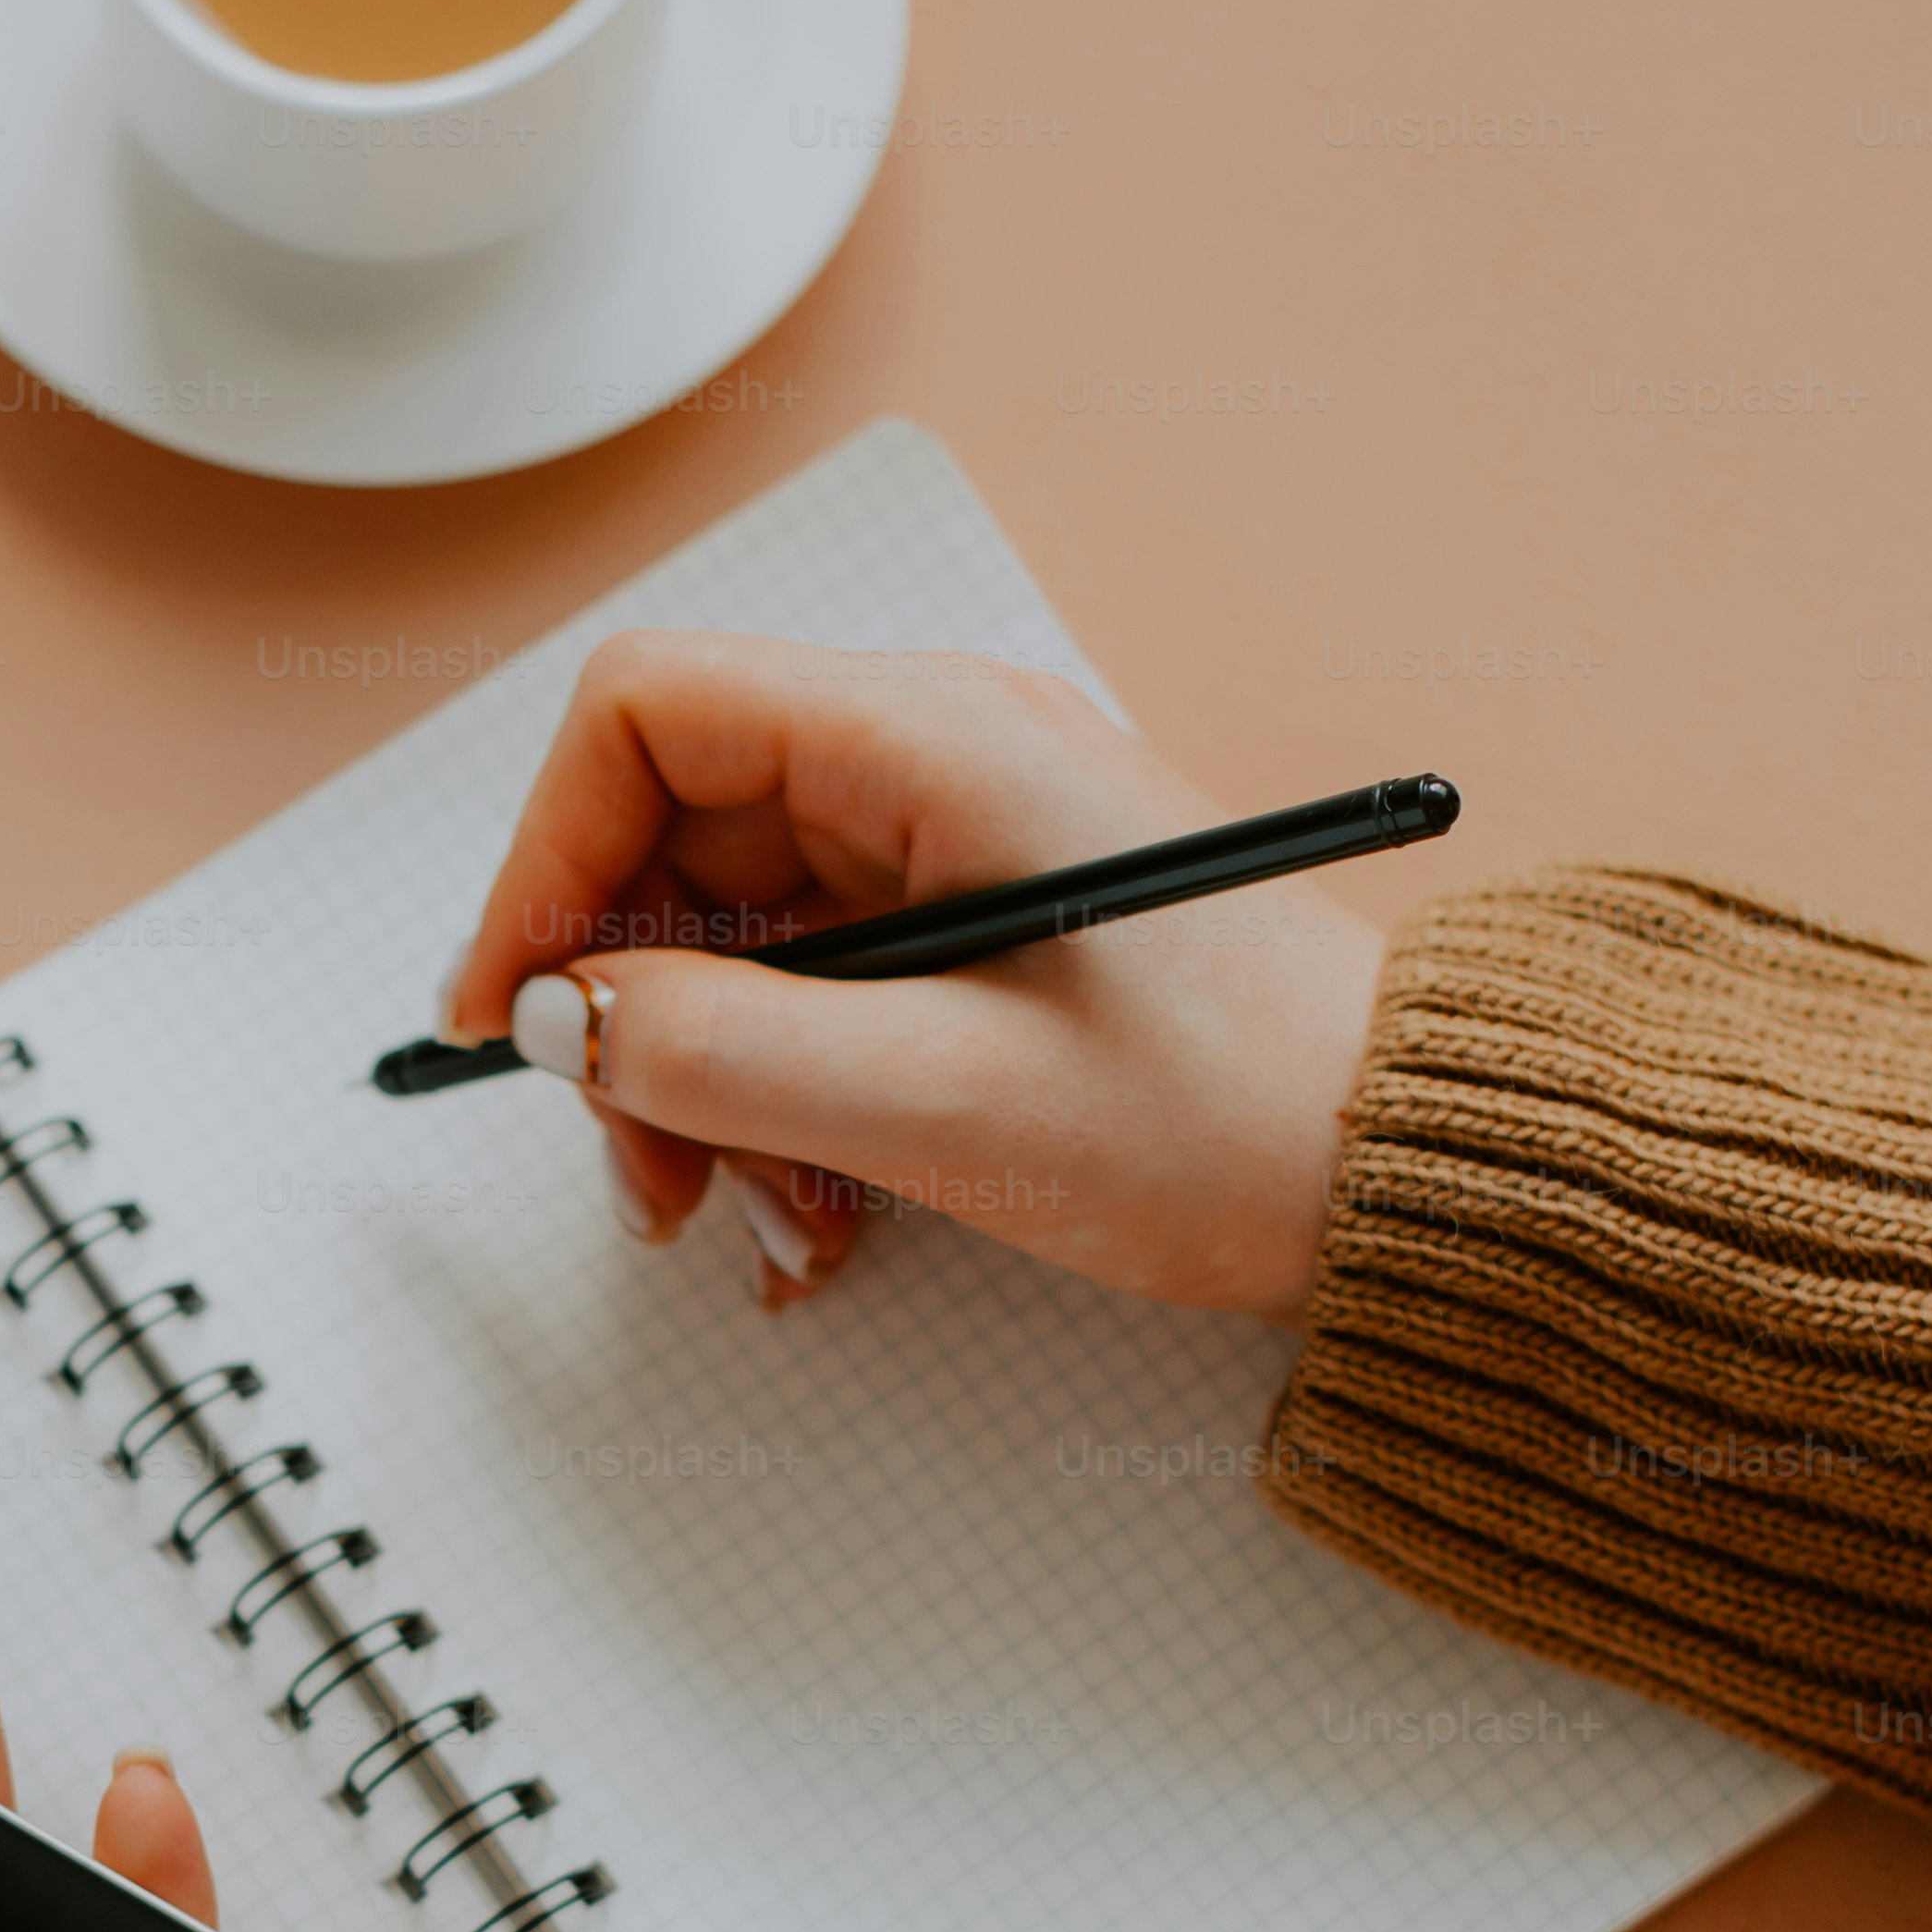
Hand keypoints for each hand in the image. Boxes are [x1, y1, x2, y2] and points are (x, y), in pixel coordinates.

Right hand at [437, 630, 1392, 1320]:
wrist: (1415, 1169)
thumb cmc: (1231, 1121)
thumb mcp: (948, 1104)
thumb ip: (724, 1055)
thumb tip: (562, 1023)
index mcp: (934, 739)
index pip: (646, 714)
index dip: (545, 859)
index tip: (515, 1019)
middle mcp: (935, 756)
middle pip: (673, 831)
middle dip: (627, 1010)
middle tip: (648, 1181)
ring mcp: (959, 837)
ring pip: (733, 924)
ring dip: (704, 1077)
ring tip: (759, 1218)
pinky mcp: (981, 921)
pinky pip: (817, 981)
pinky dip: (784, 1091)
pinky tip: (827, 1201)